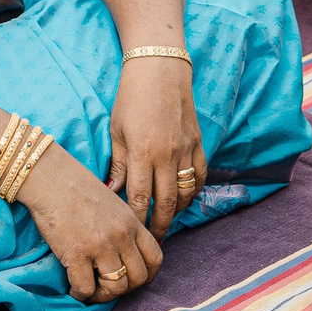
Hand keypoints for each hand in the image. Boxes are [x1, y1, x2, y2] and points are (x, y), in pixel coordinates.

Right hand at [17, 144, 162, 303]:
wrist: (51, 178)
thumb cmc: (77, 187)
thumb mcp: (113, 204)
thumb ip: (123, 226)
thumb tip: (123, 252)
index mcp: (132, 222)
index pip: (155, 258)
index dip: (147, 275)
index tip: (132, 279)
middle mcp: (121, 236)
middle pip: (138, 278)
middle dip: (125, 289)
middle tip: (107, 286)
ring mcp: (100, 246)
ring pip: (116, 288)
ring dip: (103, 295)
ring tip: (91, 290)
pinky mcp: (76, 254)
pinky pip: (86, 288)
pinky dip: (80, 294)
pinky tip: (73, 288)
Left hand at [109, 56, 206, 239]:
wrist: (160, 70)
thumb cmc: (131, 98)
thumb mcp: (117, 131)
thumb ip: (118, 164)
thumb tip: (111, 192)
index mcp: (142, 153)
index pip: (140, 199)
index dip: (137, 221)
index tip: (133, 234)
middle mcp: (167, 155)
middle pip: (166, 203)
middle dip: (159, 226)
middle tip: (153, 241)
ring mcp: (186, 150)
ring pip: (185, 193)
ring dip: (176, 211)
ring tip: (166, 220)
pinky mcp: (198, 143)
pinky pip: (200, 176)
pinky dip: (193, 191)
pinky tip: (183, 198)